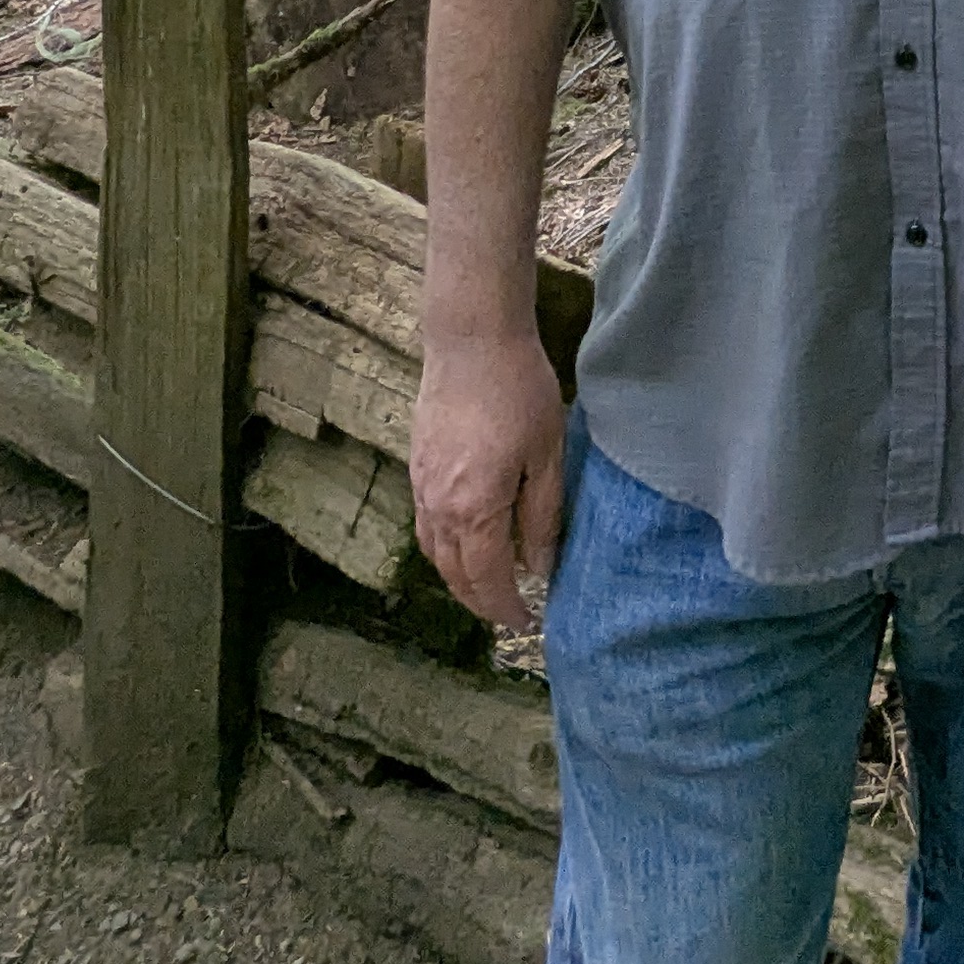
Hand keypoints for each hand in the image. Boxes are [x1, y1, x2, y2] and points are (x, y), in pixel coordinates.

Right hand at [412, 329, 566, 629]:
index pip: (487, 580)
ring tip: (488, 587)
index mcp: (474, 510)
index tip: (528, 623)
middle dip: (481, 602)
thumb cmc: (519, 391)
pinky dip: (443, 549)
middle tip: (509, 614)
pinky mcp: (416, 466)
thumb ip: (542, 516)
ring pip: (434, 553)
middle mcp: (438, 507)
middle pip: (453, 575)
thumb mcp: (546, 455)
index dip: (506, 608)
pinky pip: (425, 526)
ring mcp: (421, 487)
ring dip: (458, 579)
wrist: (471, 339)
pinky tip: (464, 543)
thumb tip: (541, 567)